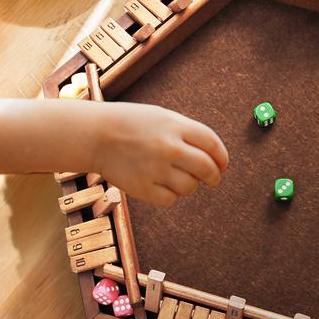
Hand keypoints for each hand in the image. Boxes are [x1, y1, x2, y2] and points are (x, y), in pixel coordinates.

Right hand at [95, 103, 228, 206]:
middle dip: (214, 177)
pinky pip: (170, 199)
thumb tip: (216, 161)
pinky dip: (170, 195)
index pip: (213, 145)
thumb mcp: (163, 118)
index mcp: (176, 126)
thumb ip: (190, 135)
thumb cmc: (134, 125)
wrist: (96, 136)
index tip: (222, 166)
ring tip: (174, 176)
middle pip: (207, 169)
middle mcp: (169, 147)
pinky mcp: (143, 188)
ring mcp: (156, 169)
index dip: (222, 158)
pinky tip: (159, 184)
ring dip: (189, 185)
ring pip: (190, 187)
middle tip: (212, 180)